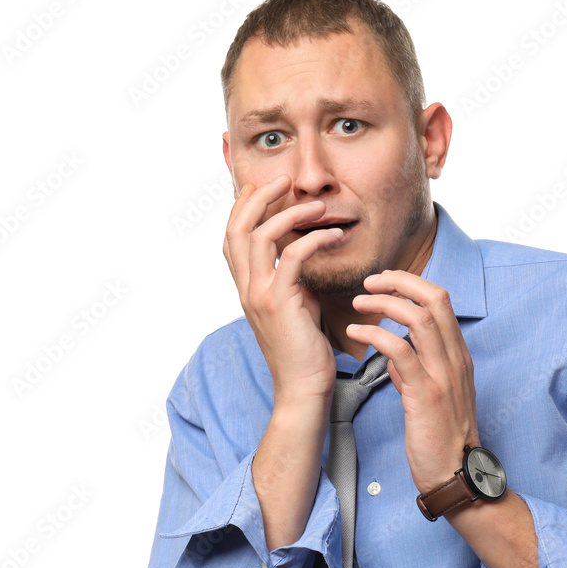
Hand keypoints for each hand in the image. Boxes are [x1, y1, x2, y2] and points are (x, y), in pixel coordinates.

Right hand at [223, 178, 339, 402]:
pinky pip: (292, 256)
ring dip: (289, 212)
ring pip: (259, 236)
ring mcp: (258, 295)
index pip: (232, 236)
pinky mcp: (279, 303)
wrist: (303, 387)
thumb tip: (303, 254)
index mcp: (246, 287)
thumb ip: (292, 278)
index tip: (264, 185)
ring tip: (317, 205)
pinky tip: (334, 235)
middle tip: (283, 180)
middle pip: (236, 228)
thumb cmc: (305, 349)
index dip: (243, 206)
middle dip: (257, 198)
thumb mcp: (296, 305)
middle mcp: (246, 288)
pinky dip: (314, 239)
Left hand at [347, 271, 478, 492]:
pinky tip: (355, 332)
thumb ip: (414, 371)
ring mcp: (444, 375)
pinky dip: (375, 334)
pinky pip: (400, 351)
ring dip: (384, 303)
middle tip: (370, 281)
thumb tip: (393, 353)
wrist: (456, 475)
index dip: (411, 284)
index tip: (384, 283)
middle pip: (435, 299)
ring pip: (420, 319)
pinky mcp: (426, 394)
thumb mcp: (432, 397)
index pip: (441, 301)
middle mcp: (456, 359)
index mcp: (458, 356)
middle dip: (400, 281)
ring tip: (358, 302)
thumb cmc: (441, 439)